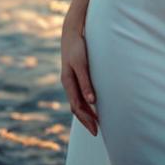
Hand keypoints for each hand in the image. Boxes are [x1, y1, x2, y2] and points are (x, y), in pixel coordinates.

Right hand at [60, 19, 98, 135]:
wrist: (71, 33)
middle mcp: (68, 83)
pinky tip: (92, 105)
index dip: (86, 119)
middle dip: (86, 120)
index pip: (77, 107)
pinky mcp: (74, 75)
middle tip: (97, 132)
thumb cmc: (77, 47)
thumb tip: (91, 101)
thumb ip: (85, 82)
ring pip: (76, 102)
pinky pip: (78, 95)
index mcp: (68, 82)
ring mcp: (70, 80)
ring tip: (96, 122)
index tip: (96, 129)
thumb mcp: (81, 64)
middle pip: (76, 107)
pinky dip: (85, 104)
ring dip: (85, 113)